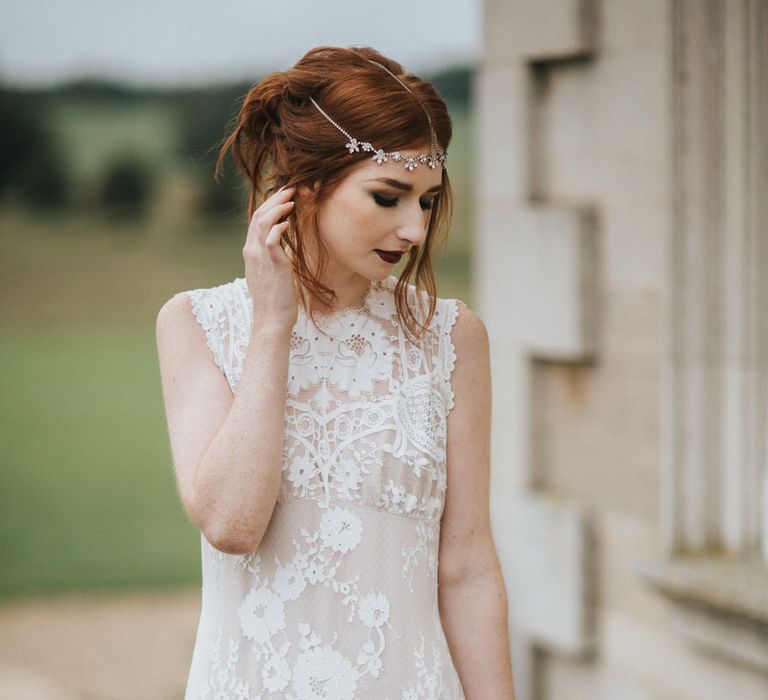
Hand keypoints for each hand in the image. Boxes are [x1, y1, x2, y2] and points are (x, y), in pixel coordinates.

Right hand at [242, 185, 297, 332]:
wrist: (271, 319)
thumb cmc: (276, 298)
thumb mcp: (272, 272)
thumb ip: (274, 256)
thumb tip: (283, 246)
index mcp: (251, 251)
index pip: (257, 219)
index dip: (270, 203)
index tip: (285, 194)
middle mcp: (252, 251)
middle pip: (259, 215)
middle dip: (275, 199)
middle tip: (291, 188)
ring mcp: (260, 257)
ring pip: (262, 222)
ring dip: (278, 208)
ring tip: (292, 200)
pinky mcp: (272, 265)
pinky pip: (270, 239)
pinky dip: (279, 227)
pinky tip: (288, 222)